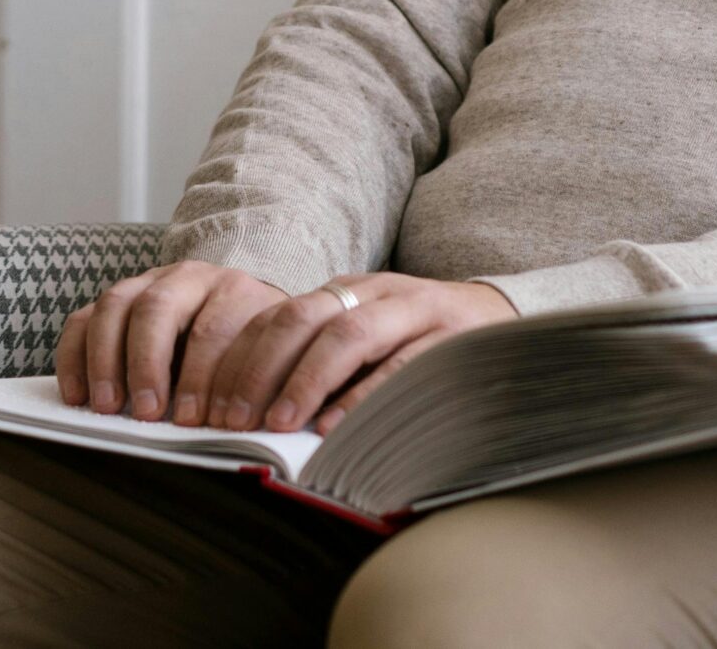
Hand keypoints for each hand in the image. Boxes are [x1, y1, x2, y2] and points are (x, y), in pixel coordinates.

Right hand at [53, 261, 288, 425]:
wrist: (242, 311)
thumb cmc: (251, 349)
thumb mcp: (263, 361)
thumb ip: (249, 386)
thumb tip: (236, 429)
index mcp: (235, 292)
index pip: (213, 329)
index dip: (200, 377)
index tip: (192, 419)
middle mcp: (190, 278)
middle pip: (158, 307)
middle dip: (147, 363)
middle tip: (144, 412)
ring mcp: (148, 282)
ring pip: (115, 304)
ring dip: (105, 359)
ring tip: (107, 406)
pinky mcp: (117, 299)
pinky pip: (84, 318)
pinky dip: (74, 356)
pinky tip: (77, 394)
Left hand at [205, 272, 518, 436]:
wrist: (506, 318)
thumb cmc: (422, 342)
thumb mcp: (367, 338)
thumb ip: (322, 360)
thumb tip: (253, 413)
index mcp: (346, 290)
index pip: (277, 315)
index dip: (239, 359)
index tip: (210, 406)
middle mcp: (375, 292)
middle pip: (304, 318)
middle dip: (261, 368)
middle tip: (233, 418)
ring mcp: (416, 309)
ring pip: (349, 333)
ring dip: (308, 380)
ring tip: (279, 424)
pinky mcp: (450, 336)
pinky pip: (400, 363)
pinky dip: (365, 394)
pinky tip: (338, 426)